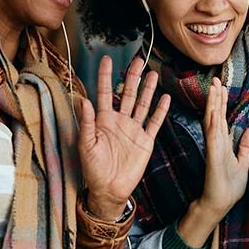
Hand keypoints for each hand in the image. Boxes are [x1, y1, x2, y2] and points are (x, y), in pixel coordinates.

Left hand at [79, 56, 170, 219]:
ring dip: (147, 89)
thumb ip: (87, 122)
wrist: (110, 189)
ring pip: (142, 104)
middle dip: (132, 77)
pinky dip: (160, 110)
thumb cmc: (93, 169)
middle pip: (127, 93)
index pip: (105, 92)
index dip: (105, 76)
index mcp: (103, 120)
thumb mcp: (86, 145)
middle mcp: (119, 121)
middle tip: (138, 60)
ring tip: (153, 74)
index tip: (107, 59)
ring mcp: (134, 130)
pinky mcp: (145, 141)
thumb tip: (83, 100)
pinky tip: (165, 98)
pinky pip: (154, 122)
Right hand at [178, 78, 248, 246]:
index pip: (222, 118)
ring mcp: (214, 148)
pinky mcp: (213, 156)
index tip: (221, 87)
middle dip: (216, 97)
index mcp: (223, 144)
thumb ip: (245, 146)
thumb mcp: (243, 163)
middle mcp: (216, 143)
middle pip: (216, 115)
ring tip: (213, 88)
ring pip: (213, 121)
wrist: (218, 204)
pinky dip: (212, 123)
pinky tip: (213, 111)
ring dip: (213, 104)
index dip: (221, 102)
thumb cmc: (228, 187)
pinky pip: (213, 136)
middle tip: (215, 79)